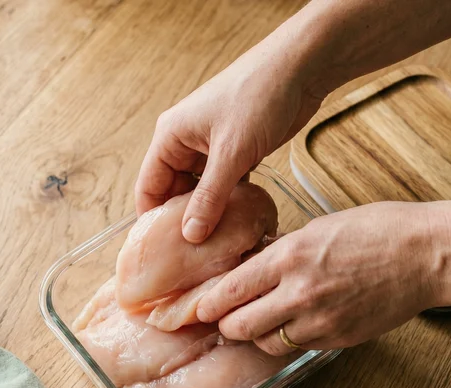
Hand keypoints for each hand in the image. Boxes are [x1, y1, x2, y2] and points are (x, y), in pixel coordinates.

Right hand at [134, 34, 326, 243]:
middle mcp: (186, 142)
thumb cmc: (259, 97)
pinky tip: (239, 223)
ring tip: (218, 245)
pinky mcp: (237, 150)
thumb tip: (190, 236)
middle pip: (174, 192)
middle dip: (184, 221)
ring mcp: (212, 146)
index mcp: (171, 136)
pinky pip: (225, 184)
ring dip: (210, 213)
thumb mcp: (232, 153)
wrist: (302, 68)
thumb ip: (209, 197)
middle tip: (195, 256)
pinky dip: (230, 202)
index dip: (153, 220)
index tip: (162, 253)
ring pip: (202, 190)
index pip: (149, 186)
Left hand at [196, 202, 441, 354]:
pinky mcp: (338, 339)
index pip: (231, 290)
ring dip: (258, 335)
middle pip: (239, 326)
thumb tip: (254, 265)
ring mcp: (320, 320)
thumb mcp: (320, 227)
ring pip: (266, 343)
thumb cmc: (378, 230)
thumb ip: (283, 251)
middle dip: (227, 324)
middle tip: (226, 319)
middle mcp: (299, 292)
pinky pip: (298, 346)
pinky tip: (294, 324)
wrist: (426, 255)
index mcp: (289, 256)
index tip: (200, 307)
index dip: (209, 303)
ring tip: (262, 322)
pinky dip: (289, 339)